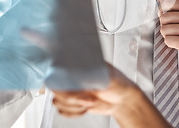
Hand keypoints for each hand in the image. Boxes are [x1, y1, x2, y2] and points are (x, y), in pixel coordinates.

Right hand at [53, 64, 170, 127]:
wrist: (123, 100)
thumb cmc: (118, 83)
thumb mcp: (107, 76)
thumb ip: (91, 76)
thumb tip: (80, 76)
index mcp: (80, 64)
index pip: (58, 69)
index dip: (62, 82)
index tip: (74, 90)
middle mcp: (73, 76)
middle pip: (56, 88)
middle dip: (71, 98)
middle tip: (88, 100)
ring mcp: (72, 89)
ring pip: (58, 101)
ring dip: (74, 106)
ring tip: (90, 102)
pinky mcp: (73, 102)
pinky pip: (62, 110)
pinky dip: (74, 112)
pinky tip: (85, 108)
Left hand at [158, 0, 178, 84]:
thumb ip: (175, 7)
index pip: (167, 3)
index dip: (163, 12)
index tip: (170, 18)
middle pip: (164, 17)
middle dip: (166, 26)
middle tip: (176, 31)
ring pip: (164, 29)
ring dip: (168, 35)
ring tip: (178, 37)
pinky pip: (168, 40)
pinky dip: (171, 43)